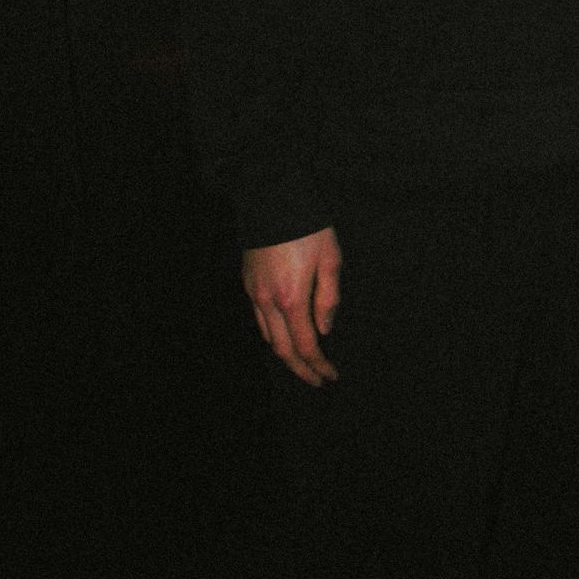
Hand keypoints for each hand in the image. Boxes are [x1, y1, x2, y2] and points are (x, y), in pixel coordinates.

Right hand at [242, 226, 341, 385]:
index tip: (331, 375)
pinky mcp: (248, 283)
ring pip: (268, 337)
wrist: (272, 198)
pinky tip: (285, 335)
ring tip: (303, 363)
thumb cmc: (307, 226)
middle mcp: (268, 301)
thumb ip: (329, 297)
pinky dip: (273, 335)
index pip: (305, 345)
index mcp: (292, 297)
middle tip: (317, 380)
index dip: (318, 365)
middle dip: (301, 370)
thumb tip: (324, 328)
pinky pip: (259, 320)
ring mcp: (254, 293)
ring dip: (286, 355)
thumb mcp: (330, 258)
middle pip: (283, 350)